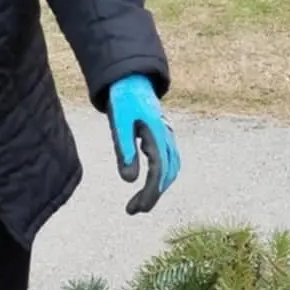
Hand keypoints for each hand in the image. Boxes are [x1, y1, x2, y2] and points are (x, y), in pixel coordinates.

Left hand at [107, 76, 179, 214]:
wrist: (131, 79)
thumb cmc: (123, 100)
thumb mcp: (119, 124)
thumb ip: (123, 151)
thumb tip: (129, 181)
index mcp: (156, 136)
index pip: (158, 172)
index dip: (149, 194)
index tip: (136, 209)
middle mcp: (167, 137)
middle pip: (167, 174)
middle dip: (152, 195)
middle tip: (132, 210)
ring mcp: (168, 136)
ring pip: (171, 169)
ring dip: (158, 188)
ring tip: (139, 202)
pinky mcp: (164, 136)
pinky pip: (170, 161)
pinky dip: (162, 176)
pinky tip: (149, 184)